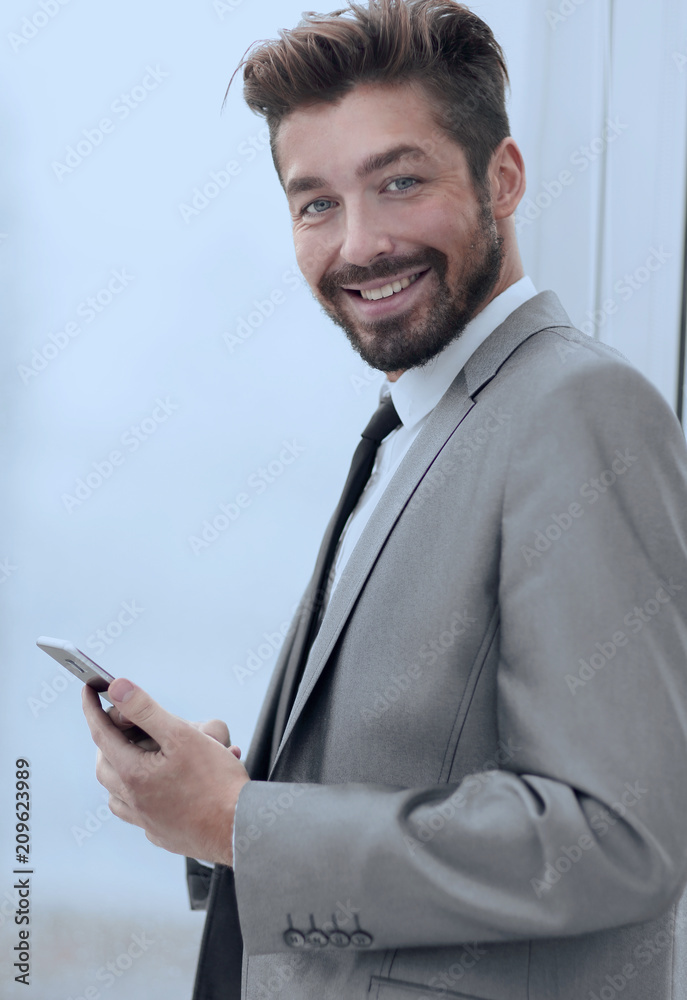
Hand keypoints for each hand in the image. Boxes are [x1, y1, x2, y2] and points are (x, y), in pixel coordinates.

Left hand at [82, 679, 249, 865]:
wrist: (239, 829)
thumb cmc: (216, 782)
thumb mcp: (182, 735)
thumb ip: (146, 710)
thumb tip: (117, 688)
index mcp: (134, 774)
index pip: (102, 734)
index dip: (93, 709)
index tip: (87, 689)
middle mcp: (134, 800)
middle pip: (105, 767)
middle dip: (106, 742)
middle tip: (117, 724)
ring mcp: (147, 821)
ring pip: (116, 796)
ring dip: (117, 772)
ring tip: (131, 756)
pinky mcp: (162, 833)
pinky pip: (136, 815)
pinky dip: (135, 797)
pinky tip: (151, 791)